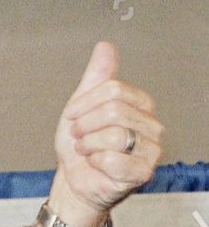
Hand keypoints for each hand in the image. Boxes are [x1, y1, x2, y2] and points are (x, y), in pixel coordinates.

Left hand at [50, 42, 161, 226]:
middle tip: (79, 137)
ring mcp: (151, 150)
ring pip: (113, 135)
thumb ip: (96, 77)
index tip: (73, 116)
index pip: (113, 90)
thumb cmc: (81, 146)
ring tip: (87, 151)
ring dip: (88, 145)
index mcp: (141, 105)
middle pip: (113, 111)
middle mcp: (152, 126)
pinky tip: (96, 165)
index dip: (84, 104)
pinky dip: (94, 162)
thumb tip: (105, 47)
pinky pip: (112, 159)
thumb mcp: (82, 106)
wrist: (74, 180)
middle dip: (84, 126)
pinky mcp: (143, 173)